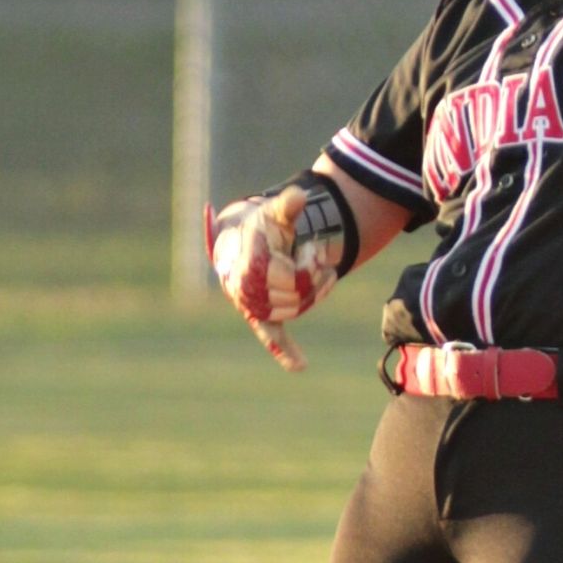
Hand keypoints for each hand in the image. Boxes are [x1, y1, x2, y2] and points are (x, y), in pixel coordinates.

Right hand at [205, 187, 324, 371]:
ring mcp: (253, 305)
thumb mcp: (273, 214)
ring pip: (297, 309)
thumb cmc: (260, 227)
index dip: (310, 264)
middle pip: (297, 295)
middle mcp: (246, 289)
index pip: (290, 277)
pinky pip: (271, 337)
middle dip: (316, 276)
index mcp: (249, 264)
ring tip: (322, 273)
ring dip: (316, 293)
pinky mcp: (261, 316)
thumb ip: (287, 206)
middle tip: (319, 258)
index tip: (314, 250)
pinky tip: (300, 366)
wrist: (240, 243)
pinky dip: (285, 352)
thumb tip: (299, 197)